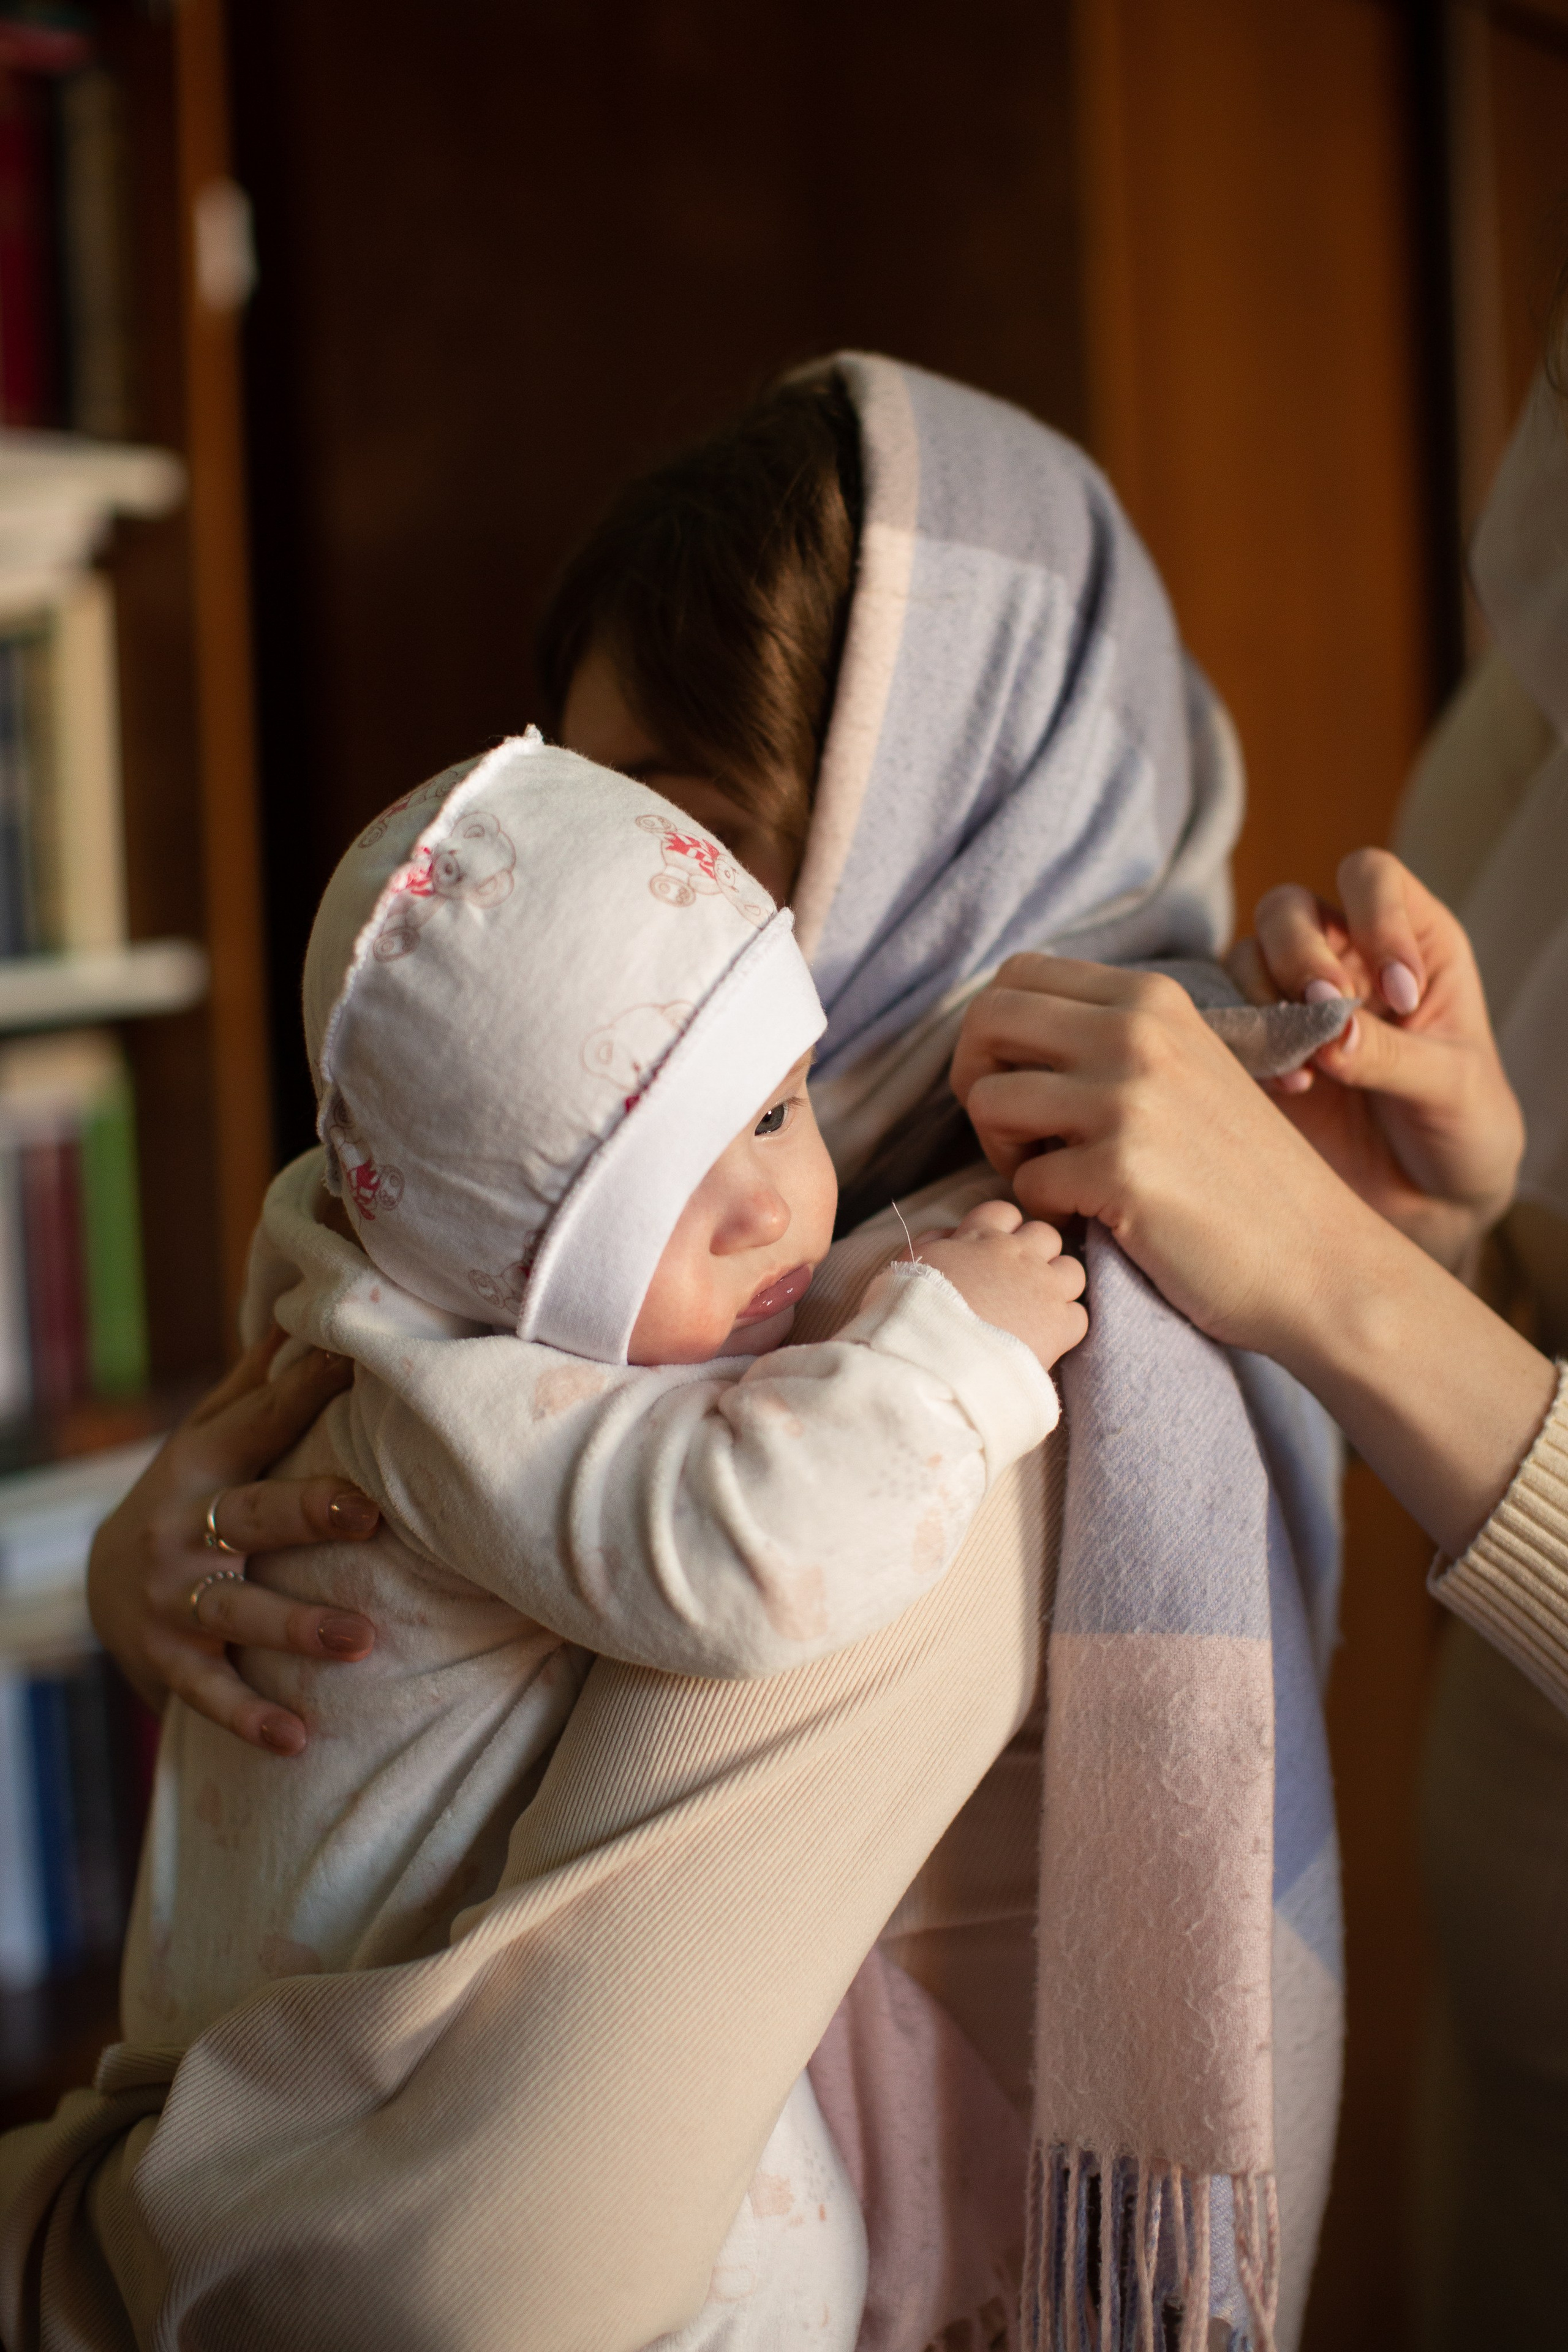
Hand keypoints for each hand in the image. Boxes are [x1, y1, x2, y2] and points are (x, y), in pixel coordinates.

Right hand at [88, 1330, 380, 1755]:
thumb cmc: (191, 1494)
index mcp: (204, 1462)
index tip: (358, 1365)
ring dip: (297, 1628)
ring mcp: (171, 1598)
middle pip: (252, 1516)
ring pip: (236, 1612)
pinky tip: (298, 1738)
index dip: (307, 1390)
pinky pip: (210, 1693)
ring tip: (362, 1640)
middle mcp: (183, 1527)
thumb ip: (260, 1384)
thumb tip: (308, 1309)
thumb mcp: (208, 1436)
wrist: (101, 1583)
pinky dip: (251, 1718)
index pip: (262, 1421)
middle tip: (369, 1516)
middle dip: (309, 1514)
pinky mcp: (166, 1661)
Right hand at [911, 1198, 1087, 1368]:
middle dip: (1037, 1254)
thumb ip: (935, 1240)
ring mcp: (1042, 1288)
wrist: (929, 1359)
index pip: (1005, 1212)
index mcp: (980, 1236)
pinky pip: (1079, 1315)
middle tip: (1019, 1282)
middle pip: (1046, 1236)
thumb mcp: (908, 1262)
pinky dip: (1065, 1325)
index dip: (1003, 1231)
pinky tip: (1044, 1340)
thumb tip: (954, 1233)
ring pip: (1072, 1270)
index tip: (994, 1252)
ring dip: (1057, 1286)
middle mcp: (1017, 1254)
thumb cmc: (909, 1312)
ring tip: (1037, 1310)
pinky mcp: (1058, 1326)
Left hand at [950, 957, 1355, 1357]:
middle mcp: (1137, 1033)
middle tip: (1014, 1136)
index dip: (993, 1034)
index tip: (1019, 1083)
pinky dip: (1043, 1210)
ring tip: (1054, 1180)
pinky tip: (1091, 1221)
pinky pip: (1023, 1182)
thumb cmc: (1240, 1176)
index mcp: (1152, 998)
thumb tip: (1004, 1031)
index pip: (1017, 977)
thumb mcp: (1186, 1069)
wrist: (1318, 1262)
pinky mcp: (1119, 1171)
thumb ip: (1113, 1035)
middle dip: (976, 1082)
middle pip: (987, 1022)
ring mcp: (1128, 1099)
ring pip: (988, 1101)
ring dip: (1002, 1151)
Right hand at [1230, 849, 1523, 1270]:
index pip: (1372, 878)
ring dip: (1263, 1002)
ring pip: (1244, 959)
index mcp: (1410, 941)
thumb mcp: (1452, 1089)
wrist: (1427, 1202)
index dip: (1376, 916)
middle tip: (1323, 1011)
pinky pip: (1221, 1023)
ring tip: (1303, 1069)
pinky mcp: (1256, 1050)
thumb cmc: (1461, 1129)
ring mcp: (1290, 1002)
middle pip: (1288, 909)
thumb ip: (1393, 1055)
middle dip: (1299, 955)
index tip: (1400, 995)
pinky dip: (1242, 1046)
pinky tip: (1283, 1086)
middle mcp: (1344, 958)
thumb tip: (1329, 1035)